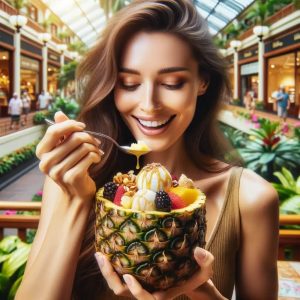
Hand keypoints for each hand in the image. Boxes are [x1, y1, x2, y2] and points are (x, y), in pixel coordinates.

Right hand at [36, 111, 102, 201]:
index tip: (82, 126)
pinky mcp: (71, 177)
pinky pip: (89, 157)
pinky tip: (96, 159)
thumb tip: (59, 113)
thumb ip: (62, 132)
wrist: (77, 192)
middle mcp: (46, 162)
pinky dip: (96, 156)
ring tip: (96, 152)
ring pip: (84, 147)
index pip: (54, 131)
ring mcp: (57, 171)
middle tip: (95, 142)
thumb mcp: (66, 148)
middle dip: (89, 137)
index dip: (70, 125)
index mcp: (42, 152)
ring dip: (94, 148)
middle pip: (73, 138)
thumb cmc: (72, 166)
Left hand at [95, 247, 215, 299]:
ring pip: (117, 286)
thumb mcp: (205, 273)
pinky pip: (119, 277)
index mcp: (161, 295)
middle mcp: (147, 293)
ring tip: (101, 254)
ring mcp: (139, 286)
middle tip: (102, 257)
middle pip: (122, 292)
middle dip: (110, 277)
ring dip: (107, 272)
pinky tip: (110, 251)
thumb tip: (199, 250)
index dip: (137, 292)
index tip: (129, 276)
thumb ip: (206, 263)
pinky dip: (112, 268)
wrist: (188, 280)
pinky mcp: (136, 278)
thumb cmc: (194, 278)